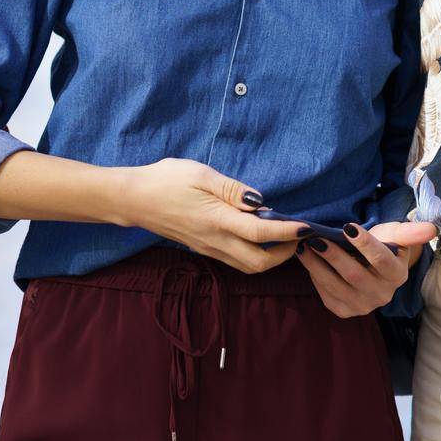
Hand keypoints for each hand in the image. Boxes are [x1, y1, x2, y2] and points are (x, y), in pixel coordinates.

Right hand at [115, 158, 308, 273]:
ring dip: (271, 258)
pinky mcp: (203, 249)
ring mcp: (208, 248)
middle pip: (258, 263)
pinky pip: (235, 261)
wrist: (133, 199)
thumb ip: (232, 189)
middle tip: (299, 236)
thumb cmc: (165, 180)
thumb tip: (259, 201)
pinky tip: (259, 238)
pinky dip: (255, 255)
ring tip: (285, 239)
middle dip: (285, 254)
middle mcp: (215, 240)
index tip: (307, 227)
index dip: (288, 232)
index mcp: (217, 219)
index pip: (261, 232)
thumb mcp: (201, 174)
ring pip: (247, 267)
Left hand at [295, 220, 439, 317]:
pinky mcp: (345, 311)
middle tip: (316, 238)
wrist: (373, 265)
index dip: (365, 244)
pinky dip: (315, 278)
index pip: (381, 259)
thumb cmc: (384, 244)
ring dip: (316, 266)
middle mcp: (382, 295)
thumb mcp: (396, 235)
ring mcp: (363, 306)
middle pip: (354, 275)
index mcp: (397, 275)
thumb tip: (431, 228)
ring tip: (305, 247)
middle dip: (333, 255)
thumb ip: (410, 232)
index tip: (347, 226)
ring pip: (336, 286)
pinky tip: (308, 261)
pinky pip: (327, 296)